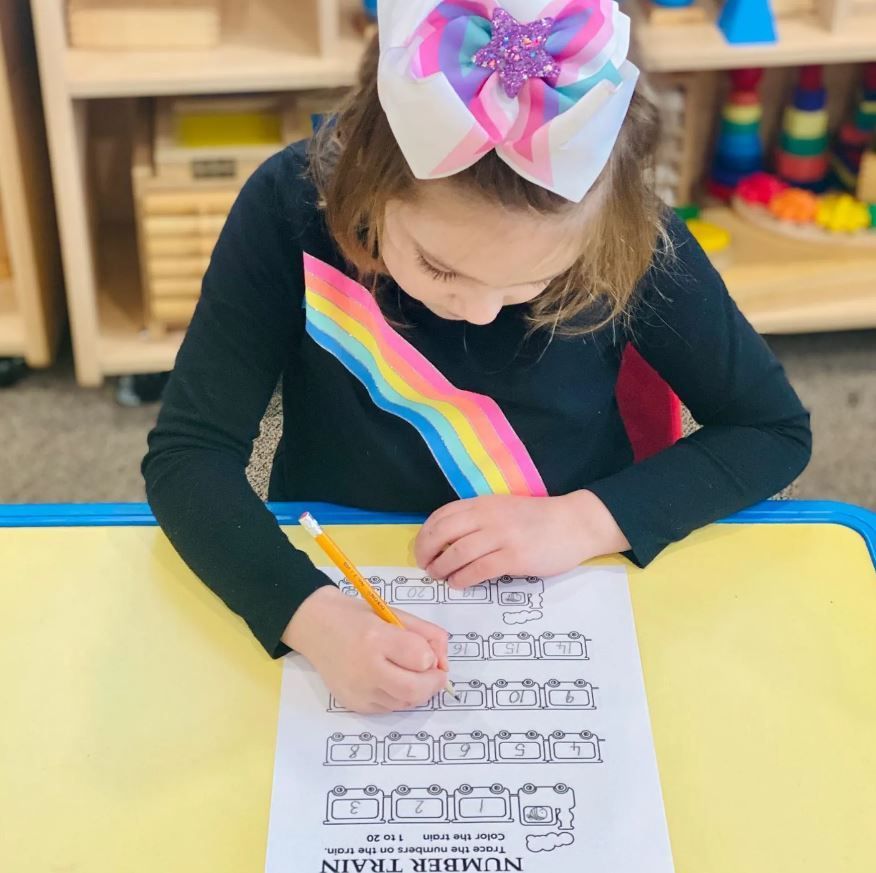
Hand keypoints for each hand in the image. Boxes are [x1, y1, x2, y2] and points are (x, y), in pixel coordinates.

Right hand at [281, 586, 449, 713]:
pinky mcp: (354, 705)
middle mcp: (365, 669)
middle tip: (436, 672)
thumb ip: (425, 634)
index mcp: (376, 638)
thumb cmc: (357, 616)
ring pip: (405, 703)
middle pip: (416, 690)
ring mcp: (358, 691)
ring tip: (411, 673)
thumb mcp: (394, 613)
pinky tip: (392, 680)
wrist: (315, 626)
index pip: (421, 658)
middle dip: (434, 682)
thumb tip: (443, 660)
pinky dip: (399, 697)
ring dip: (418, 691)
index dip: (433, 656)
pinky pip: (389, 708)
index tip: (431, 651)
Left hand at [414, 491, 629, 588]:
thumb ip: (478, 519)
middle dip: (426, 552)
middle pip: (442, 533)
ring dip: (442, 569)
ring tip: (440, 577)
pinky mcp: (514, 557)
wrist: (574, 523)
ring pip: (457, 553)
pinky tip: (458, 584)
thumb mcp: (503, 508)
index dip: (425, 535)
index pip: (441, 516)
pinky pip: (478, 570)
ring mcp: (501, 536)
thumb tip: (448, 540)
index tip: (421, 550)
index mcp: (483, 504)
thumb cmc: (538, 519)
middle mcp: (488, 517)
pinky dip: (462, 579)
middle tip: (425, 567)